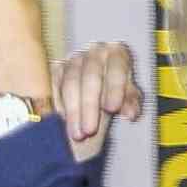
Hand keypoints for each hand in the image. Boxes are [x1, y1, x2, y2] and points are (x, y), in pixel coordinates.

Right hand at [52, 41, 143, 163]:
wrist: (94, 98)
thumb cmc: (113, 94)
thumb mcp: (126, 98)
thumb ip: (130, 103)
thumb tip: (131, 113)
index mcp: (117, 52)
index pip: (116, 67)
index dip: (115, 88)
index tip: (112, 108)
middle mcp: (95, 51)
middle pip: (91, 76)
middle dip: (90, 105)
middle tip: (90, 130)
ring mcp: (74, 59)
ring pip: (70, 83)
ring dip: (73, 111)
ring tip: (77, 134)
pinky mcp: (56, 70)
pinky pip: (54, 88)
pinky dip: (59, 108)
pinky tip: (62, 124)